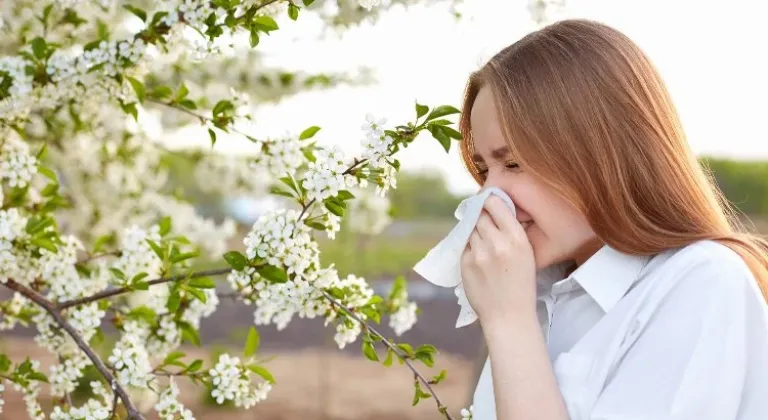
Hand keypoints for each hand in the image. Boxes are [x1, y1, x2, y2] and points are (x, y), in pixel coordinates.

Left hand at [460, 195, 536, 327]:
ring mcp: (479, 253)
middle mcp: (497, 242)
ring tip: (484, 246)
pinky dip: (470, 248)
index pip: (496, 204)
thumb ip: (511, 232)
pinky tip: (479, 259)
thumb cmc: (521, 285)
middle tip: (485, 224)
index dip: (489, 200)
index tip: (488, 201)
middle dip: (481, 216)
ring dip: (475, 232)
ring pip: (470, 229)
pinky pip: (464, 246)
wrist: (508, 316)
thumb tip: (496, 210)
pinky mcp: (465, 263)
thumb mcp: (527, 254)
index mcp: (517, 238)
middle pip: (480, 215)